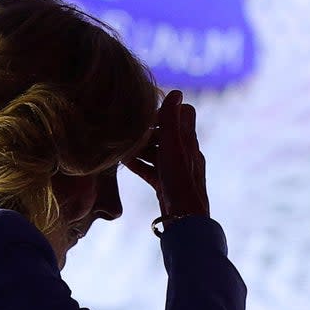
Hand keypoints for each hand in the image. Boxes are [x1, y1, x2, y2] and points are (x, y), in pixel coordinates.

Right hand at [122, 89, 209, 219]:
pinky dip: (138, 163)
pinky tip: (123, 162)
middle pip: (166, 133)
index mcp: (189, 141)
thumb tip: (176, 91)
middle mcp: (185, 153)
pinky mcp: (166, 183)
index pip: (183, 113)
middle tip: (126, 127)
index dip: (166, 109)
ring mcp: (176, 169)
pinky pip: (151, 168)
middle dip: (147, 129)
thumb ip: (171, 120)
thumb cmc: (179, 180)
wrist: (185, 218)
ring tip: (120, 144)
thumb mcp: (173, 146)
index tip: (145, 109)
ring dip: (140, 146)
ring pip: (157, 151)